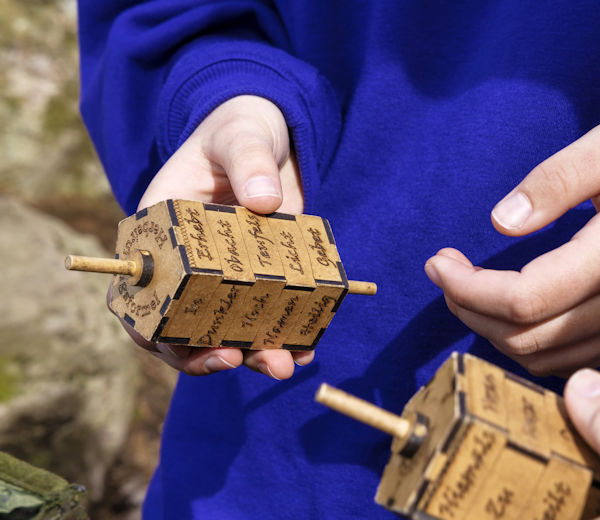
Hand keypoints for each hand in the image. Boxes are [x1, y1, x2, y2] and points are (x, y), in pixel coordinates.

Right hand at [122, 95, 309, 379]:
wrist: (272, 136)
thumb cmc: (239, 130)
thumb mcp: (241, 135)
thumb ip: (249, 160)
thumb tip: (264, 200)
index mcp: (161, 231)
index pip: (138, 290)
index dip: (149, 324)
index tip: (176, 341)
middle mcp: (188, 262)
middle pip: (179, 323)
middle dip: (202, 352)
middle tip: (236, 359)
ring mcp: (226, 275)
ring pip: (224, 329)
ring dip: (251, 353)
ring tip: (283, 364)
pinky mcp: (263, 278)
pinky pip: (265, 316)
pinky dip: (283, 337)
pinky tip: (306, 349)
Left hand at [425, 108, 599, 375]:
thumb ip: (557, 179)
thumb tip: (500, 222)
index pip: (528, 299)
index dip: (470, 289)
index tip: (439, 261)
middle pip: (526, 337)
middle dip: (469, 309)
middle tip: (444, 270)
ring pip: (542, 358)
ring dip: (490, 330)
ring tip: (464, 288)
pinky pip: (567, 360)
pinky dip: (523, 342)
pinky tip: (503, 308)